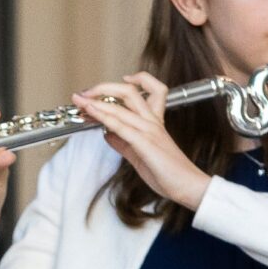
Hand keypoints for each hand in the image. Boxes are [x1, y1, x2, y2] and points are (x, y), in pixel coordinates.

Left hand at [72, 72, 209, 210]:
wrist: (188, 186)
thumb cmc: (168, 173)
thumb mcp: (140, 156)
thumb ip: (123, 143)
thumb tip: (107, 135)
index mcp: (154, 122)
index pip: (147, 91)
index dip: (131, 82)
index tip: (109, 87)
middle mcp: (152, 121)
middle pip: (130, 91)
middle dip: (104, 87)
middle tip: (85, 93)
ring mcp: (150, 130)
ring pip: (122, 106)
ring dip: (97, 101)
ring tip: (80, 99)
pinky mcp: (145, 143)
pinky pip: (122, 126)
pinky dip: (105, 117)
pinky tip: (92, 113)